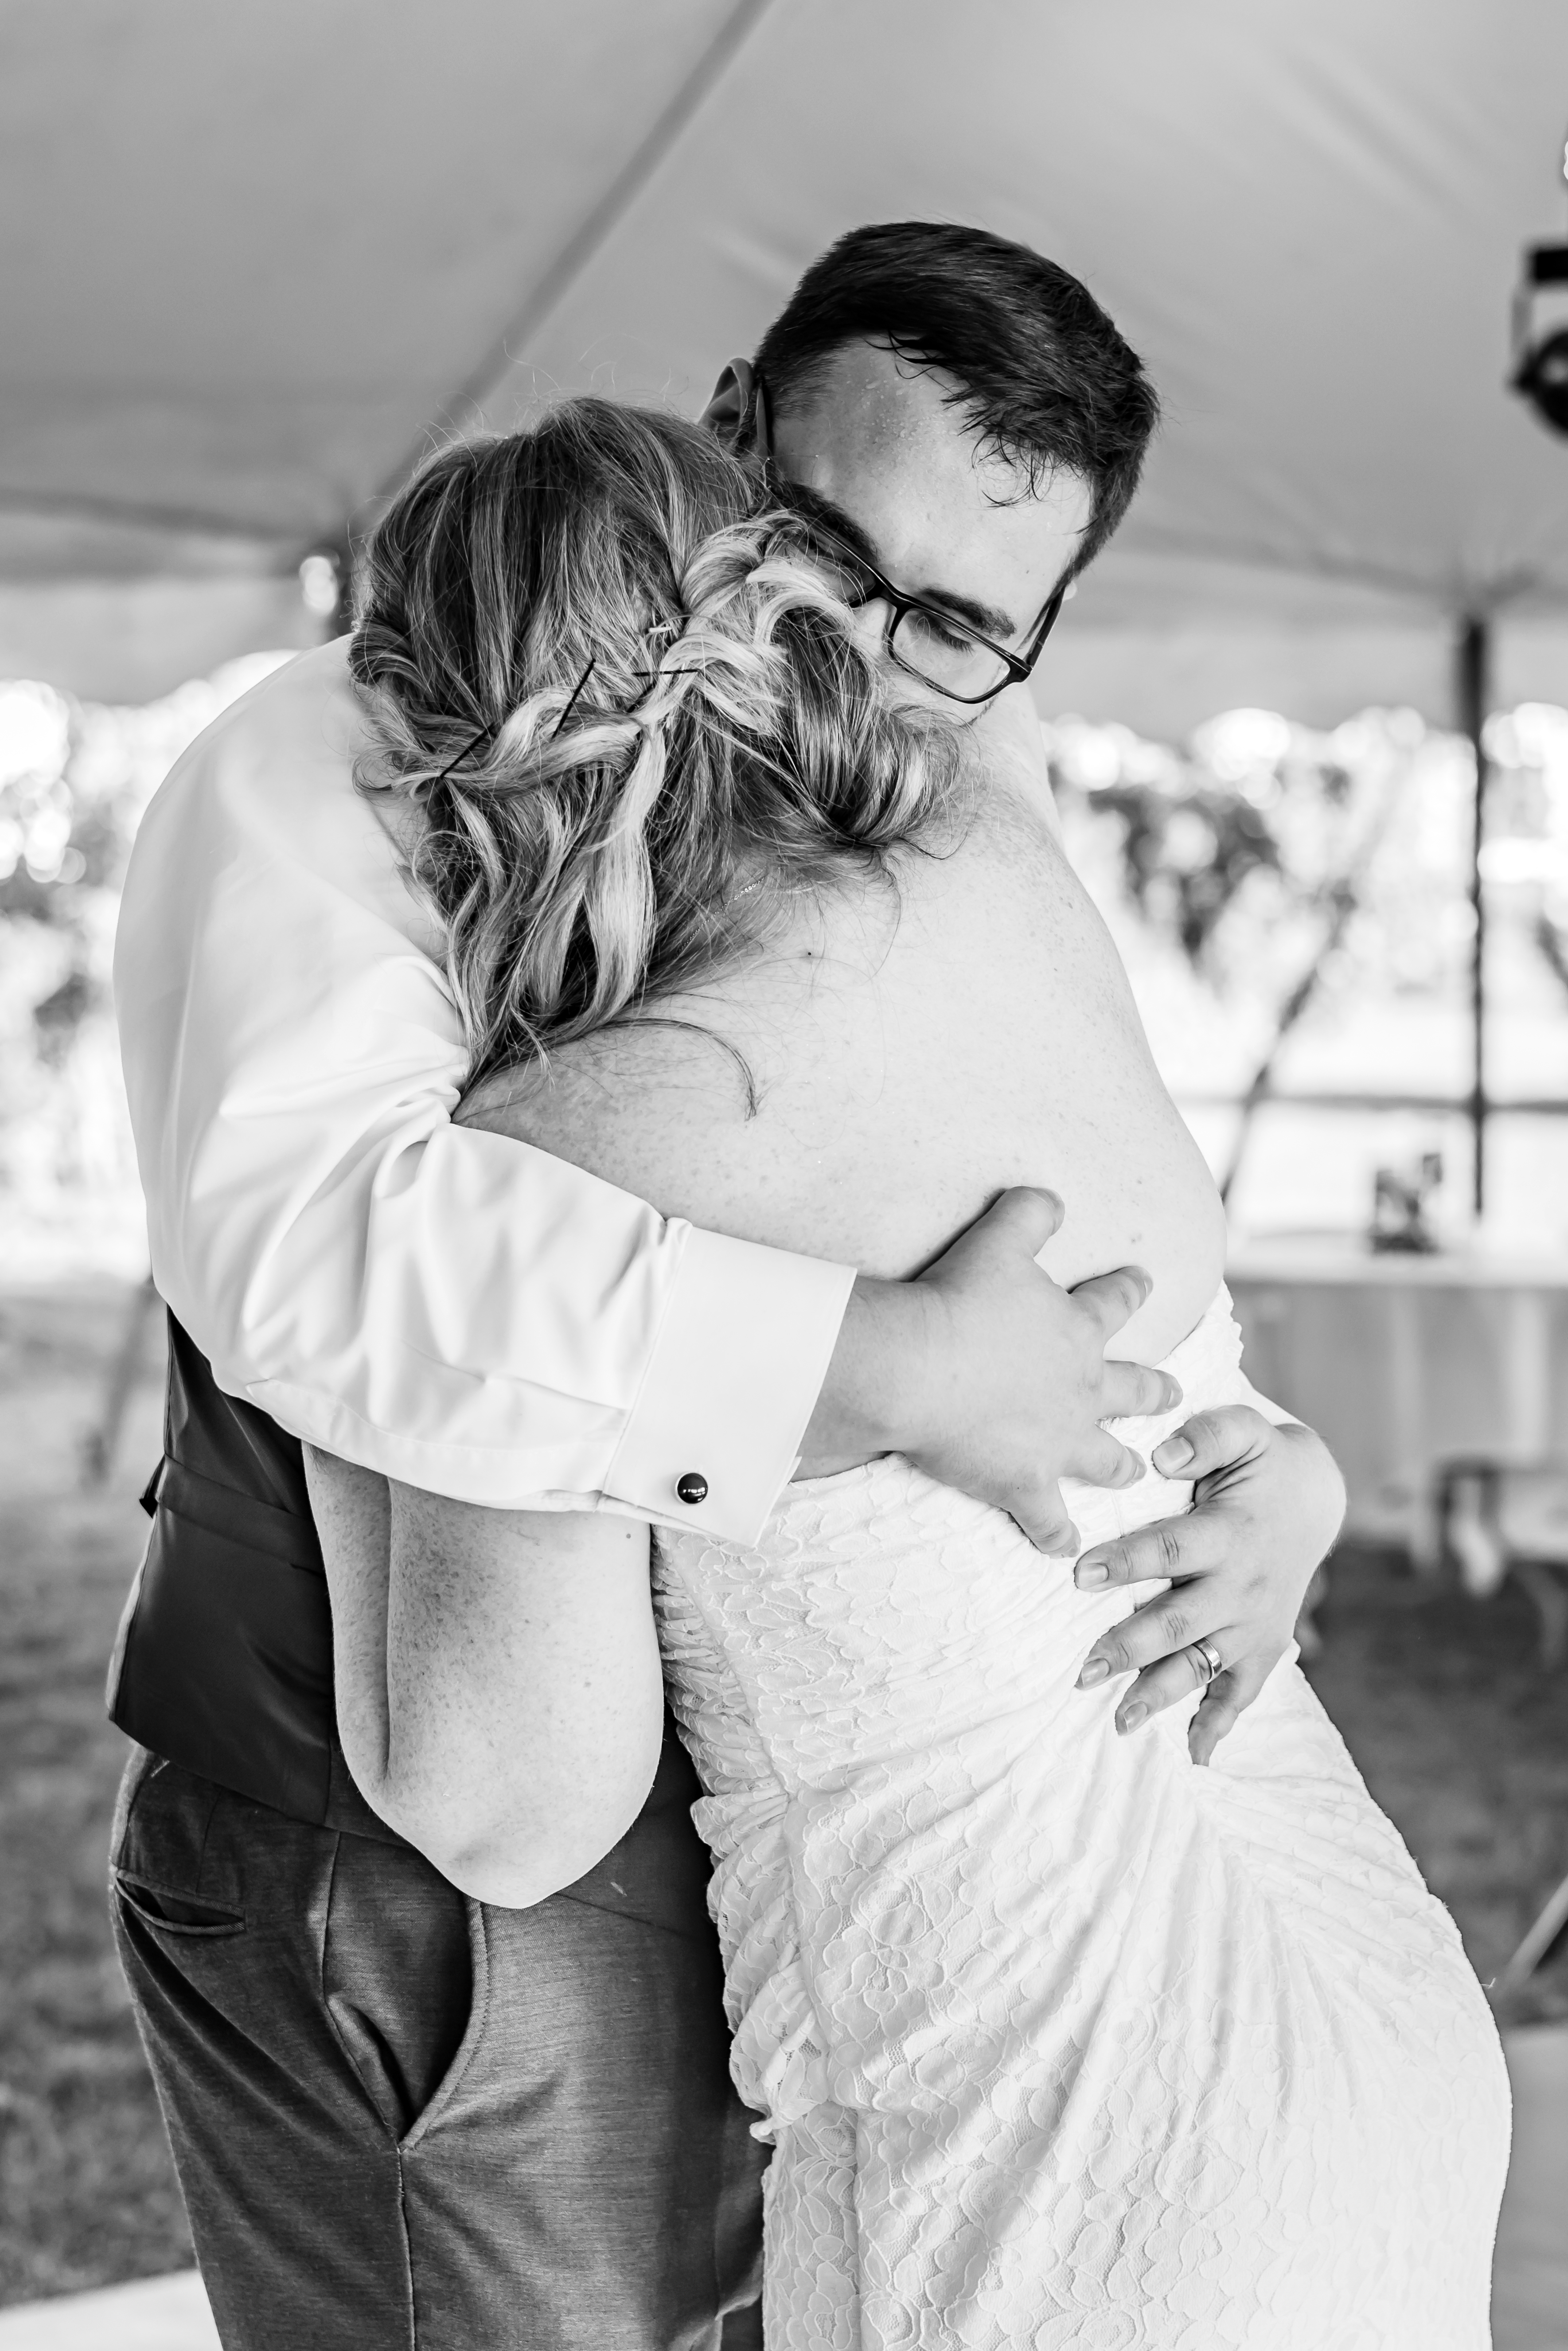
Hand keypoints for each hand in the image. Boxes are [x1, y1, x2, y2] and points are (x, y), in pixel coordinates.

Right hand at [800, 1188, 1181, 1554]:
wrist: (919, 1368)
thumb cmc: (956, 1299)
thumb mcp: (997, 1239)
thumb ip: (1029, 1213)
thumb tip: (1051, 1195)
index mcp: (1079, 1330)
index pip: (1118, 1301)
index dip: (1131, 1288)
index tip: (1145, 1281)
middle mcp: (1084, 1390)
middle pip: (1134, 1391)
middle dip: (1154, 1391)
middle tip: (1171, 1393)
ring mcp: (1059, 1444)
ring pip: (1109, 1462)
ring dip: (1122, 1467)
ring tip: (1134, 1473)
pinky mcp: (1026, 1486)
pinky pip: (1051, 1523)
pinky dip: (1059, 1537)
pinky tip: (1066, 1550)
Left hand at [1072, 1407, 1345, 1764]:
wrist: (1316, 1497)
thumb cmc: (1263, 1462)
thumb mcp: (1245, 1430)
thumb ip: (1206, 1435)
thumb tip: (1162, 1456)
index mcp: (1231, 1533)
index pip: (1172, 1550)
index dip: (1126, 1562)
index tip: (1079, 1574)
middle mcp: (1244, 1585)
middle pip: (1181, 1622)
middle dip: (1131, 1648)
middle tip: (1083, 1670)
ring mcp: (1256, 1623)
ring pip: (1204, 1665)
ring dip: (1161, 1694)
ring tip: (1119, 1721)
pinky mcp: (1264, 1645)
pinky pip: (1243, 1691)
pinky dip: (1220, 1724)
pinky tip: (1195, 1755)